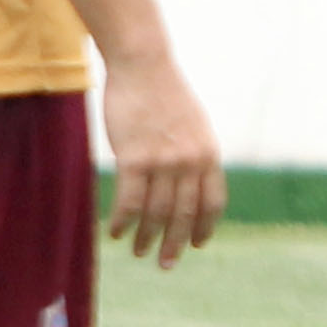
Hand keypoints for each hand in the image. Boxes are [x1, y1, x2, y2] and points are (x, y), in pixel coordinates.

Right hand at [102, 52, 224, 269]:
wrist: (143, 64)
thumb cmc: (163, 92)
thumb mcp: (193, 124)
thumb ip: (195, 154)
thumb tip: (190, 184)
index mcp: (208, 153)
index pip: (212, 203)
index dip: (203, 227)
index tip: (195, 244)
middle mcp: (190, 161)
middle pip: (184, 215)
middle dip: (174, 244)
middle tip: (165, 263)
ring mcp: (164, 161)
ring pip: (156, 214)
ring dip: (146, 237)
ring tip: (138, 250)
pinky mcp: (135, 158)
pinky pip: (130, 202)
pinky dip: (122, 222)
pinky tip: (115, 232)